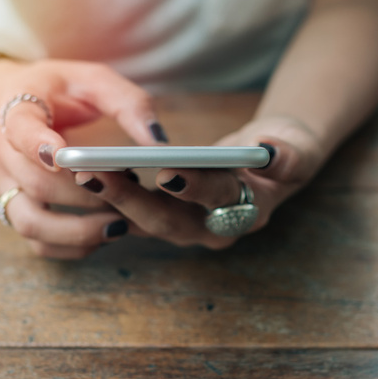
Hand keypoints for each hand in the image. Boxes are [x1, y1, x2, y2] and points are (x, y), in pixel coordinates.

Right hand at [0, 59, 166, 258]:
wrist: (15, 104)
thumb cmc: (62, 91)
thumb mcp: (94, 81)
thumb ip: (128, 104)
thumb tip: (160, 143)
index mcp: (17, 111)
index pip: (19, 130)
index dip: (38, 145)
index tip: (60, 156)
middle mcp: (4, 154)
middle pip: (36, 184)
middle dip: (84, 195)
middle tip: (126, 193)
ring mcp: (7, 188)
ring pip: (31, 223)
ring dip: (77, 231)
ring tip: (119, 225)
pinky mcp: (17, 211)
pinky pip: (39, 243)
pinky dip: (72, 247)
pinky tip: (105, 236)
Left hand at [73, 116, 325, 248]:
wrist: (269, 162)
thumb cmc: (284, 152)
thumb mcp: (297, 150)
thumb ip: (289, 155)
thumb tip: (269, 149)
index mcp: (247, 214)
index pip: (217, 202)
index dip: (193, 187)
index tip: (165, 172)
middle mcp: (212, 229)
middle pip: (168, 220)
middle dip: (130, 197)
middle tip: (94, 173)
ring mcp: (187, 228)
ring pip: (144, 220)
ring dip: (112, 197)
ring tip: (80, 171)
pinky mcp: (167, 219)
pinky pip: (134, 214)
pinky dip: (110, 198)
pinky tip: (84, 177)